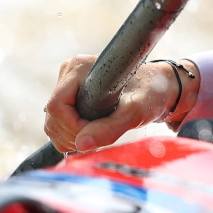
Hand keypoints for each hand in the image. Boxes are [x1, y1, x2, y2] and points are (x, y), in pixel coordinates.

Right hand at [42, 55, 196, 153]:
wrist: (160, 87)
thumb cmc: (151, 92)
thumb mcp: (135, 112)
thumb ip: (109, 128)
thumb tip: (82, 144)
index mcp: (79, 68)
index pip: (57, 106)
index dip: (73, 127)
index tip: (96, 133)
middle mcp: (68, 74)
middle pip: (52, 118)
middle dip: (74, 135)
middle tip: (102, 136)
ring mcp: (67, 86)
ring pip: (53, 125)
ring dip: (73, 138)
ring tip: (101, 133)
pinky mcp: (70, 98)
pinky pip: (59, 126)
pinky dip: (73, 136)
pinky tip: (94, 133)